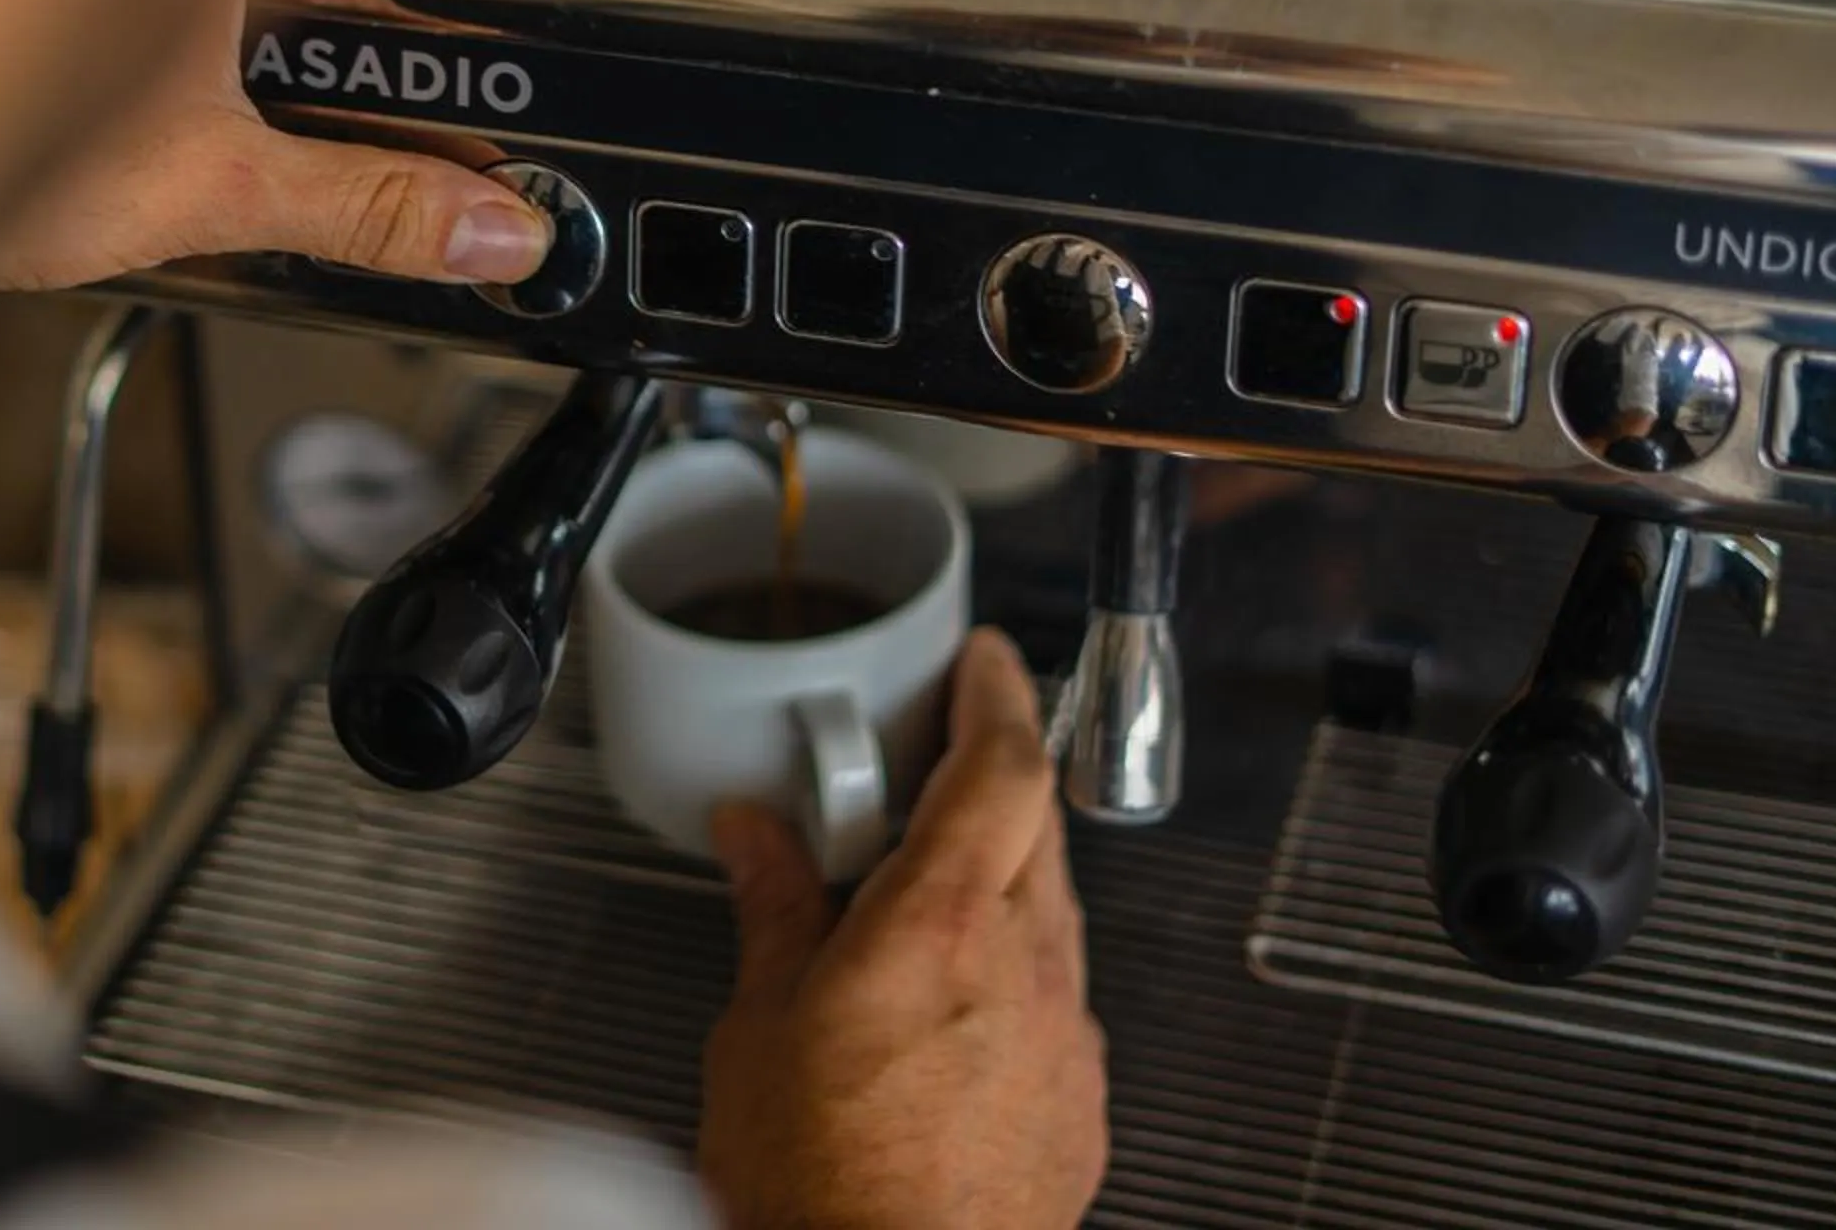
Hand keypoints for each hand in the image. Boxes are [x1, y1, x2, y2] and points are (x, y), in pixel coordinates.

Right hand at [696, 631, 1109, 1229]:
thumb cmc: (819, 1187)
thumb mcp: (760, 1027)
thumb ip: (774, 911)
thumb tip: (756, 837)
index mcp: (938, 927)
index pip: (1003, 765)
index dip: (996, 692)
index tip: (982, 659)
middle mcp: (1024, 968)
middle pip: (1036, 826)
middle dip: (992, 776)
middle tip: (935, 758)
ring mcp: (1063, 1037)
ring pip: (1050, 912)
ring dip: (999, 877)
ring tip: (923, 892)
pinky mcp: (1079, 1100)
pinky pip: (1056, 998)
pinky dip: (1010, 972)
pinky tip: (950, 1005)